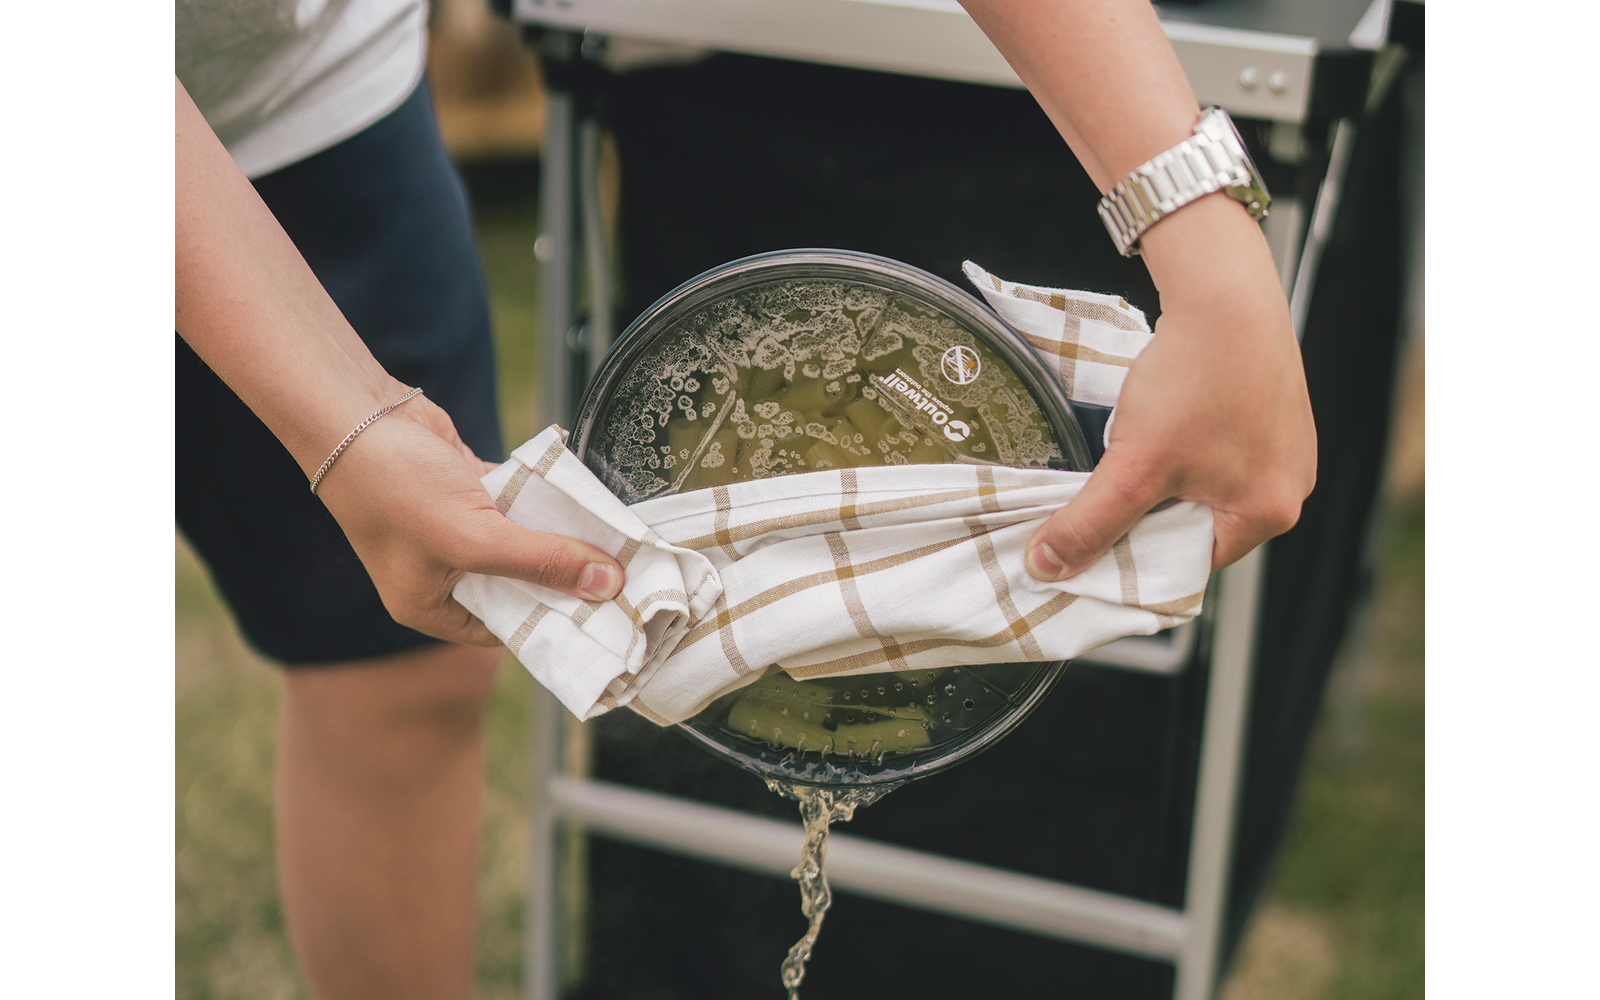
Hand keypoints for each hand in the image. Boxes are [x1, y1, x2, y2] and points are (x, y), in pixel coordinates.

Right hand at [313, 389, 624, 644]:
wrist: (353, 413)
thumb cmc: (391, 486)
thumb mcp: (473, 536)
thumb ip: (541, 561)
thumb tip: (605, 584)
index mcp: (429, 605)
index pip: (506, 627)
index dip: (552, 621)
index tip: (605, 614)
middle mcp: (442, 572)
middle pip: (521, 583)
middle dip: (565, 577)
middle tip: (621, 576)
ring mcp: (457, 529)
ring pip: (524, 540)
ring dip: (561, 535)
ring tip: (616, 540)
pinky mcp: (469, 490)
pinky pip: (519, 503)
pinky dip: (545, 498)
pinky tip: (584, 499)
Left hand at [1024, 194, 1316, 580]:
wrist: (1223, 289)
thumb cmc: (1196, 375)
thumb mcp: (1134, 465)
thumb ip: (1090, 523)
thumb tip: (1047, 569)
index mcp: (1269, 513)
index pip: (1189, 564)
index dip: (1138, 559)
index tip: (1096, 548)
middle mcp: (1291, 487)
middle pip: (1198, 527)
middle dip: (1148, 516)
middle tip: (1103, 497)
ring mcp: (1287, 448)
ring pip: (1205, 487)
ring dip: (1162, 479)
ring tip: (1132, 452)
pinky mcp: (1273, 414)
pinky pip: (1219, 452)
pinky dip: (1182, 447)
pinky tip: (1160, 423)